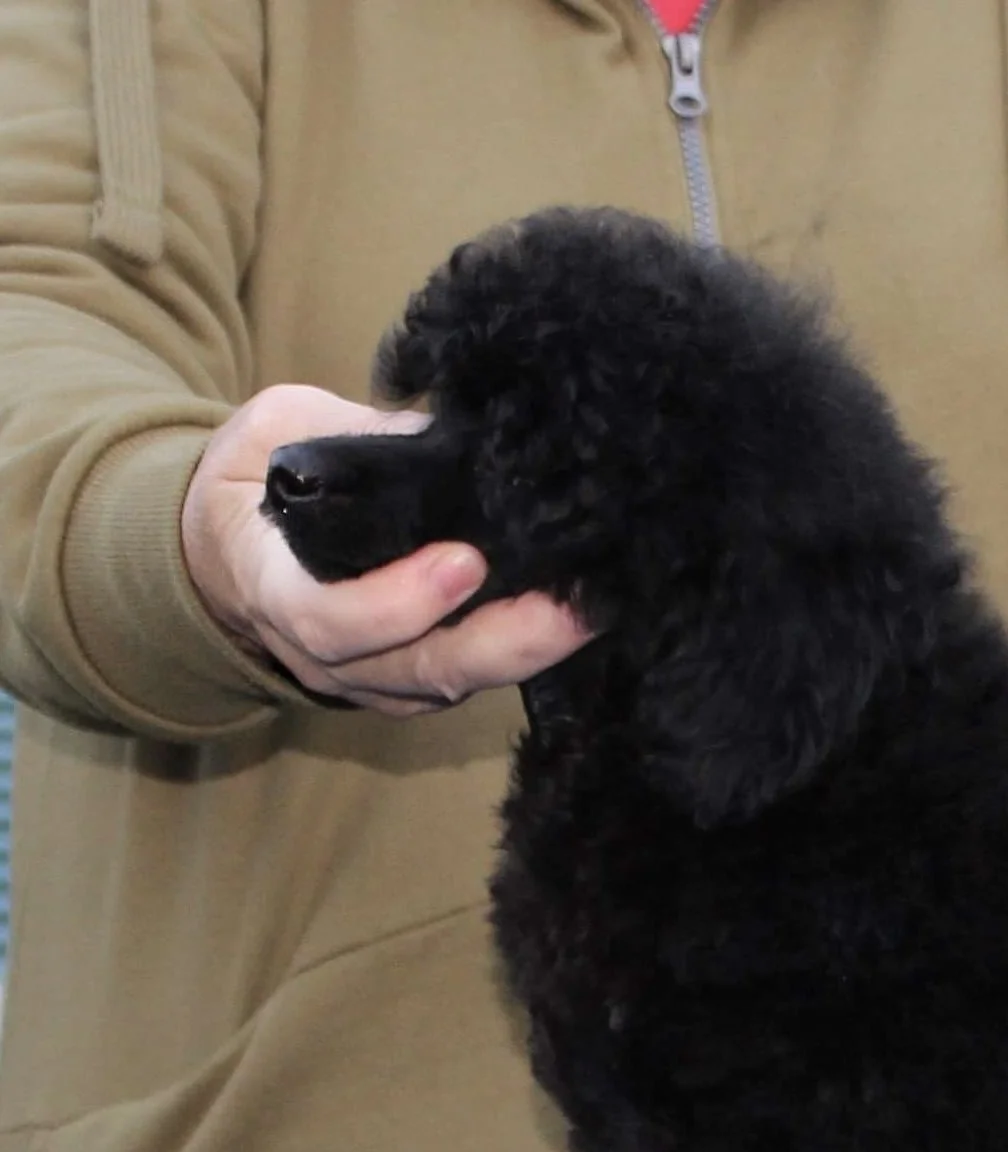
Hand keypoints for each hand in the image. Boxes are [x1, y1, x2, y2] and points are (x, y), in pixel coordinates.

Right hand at [181, 384, 589, 715]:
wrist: (232, 550)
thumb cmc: (255, 483)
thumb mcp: (277, 433)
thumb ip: (353, 434)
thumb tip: (449, 429)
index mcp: (273, 587)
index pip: (330, 620)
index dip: (398, 603)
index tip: (465, 561)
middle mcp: (323, 654)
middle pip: (420, 672)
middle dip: (506, 644)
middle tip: (575, 606)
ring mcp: (373, 678)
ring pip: (456, 684)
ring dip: (531, 653)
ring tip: (595, 609)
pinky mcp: (415, 684)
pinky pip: (471, 681)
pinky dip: (523, 655)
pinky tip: (575, 619)